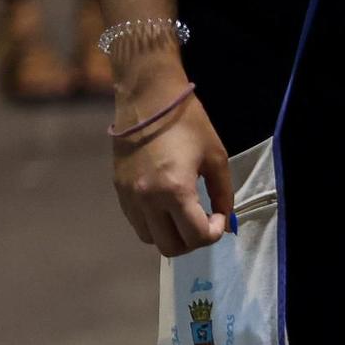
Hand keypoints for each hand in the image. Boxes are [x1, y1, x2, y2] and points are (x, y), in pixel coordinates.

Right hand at [111, 64, 232, 255]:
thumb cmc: (188, 123)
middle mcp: (147, 199)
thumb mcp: (216, 158)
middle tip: (203, 222)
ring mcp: (129, 196)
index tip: (219, 216)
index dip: (214, 233)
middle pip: (171, 247)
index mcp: (174, 190)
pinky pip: (137, 222)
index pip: (197, 237)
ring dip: (172, 234)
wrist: (147, 98)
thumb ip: (224, 195)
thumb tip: (226, 222)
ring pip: (151, 239)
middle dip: (193, 241)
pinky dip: (154, 224)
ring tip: (184, 215)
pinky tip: (166, 206)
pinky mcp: (118, 190)